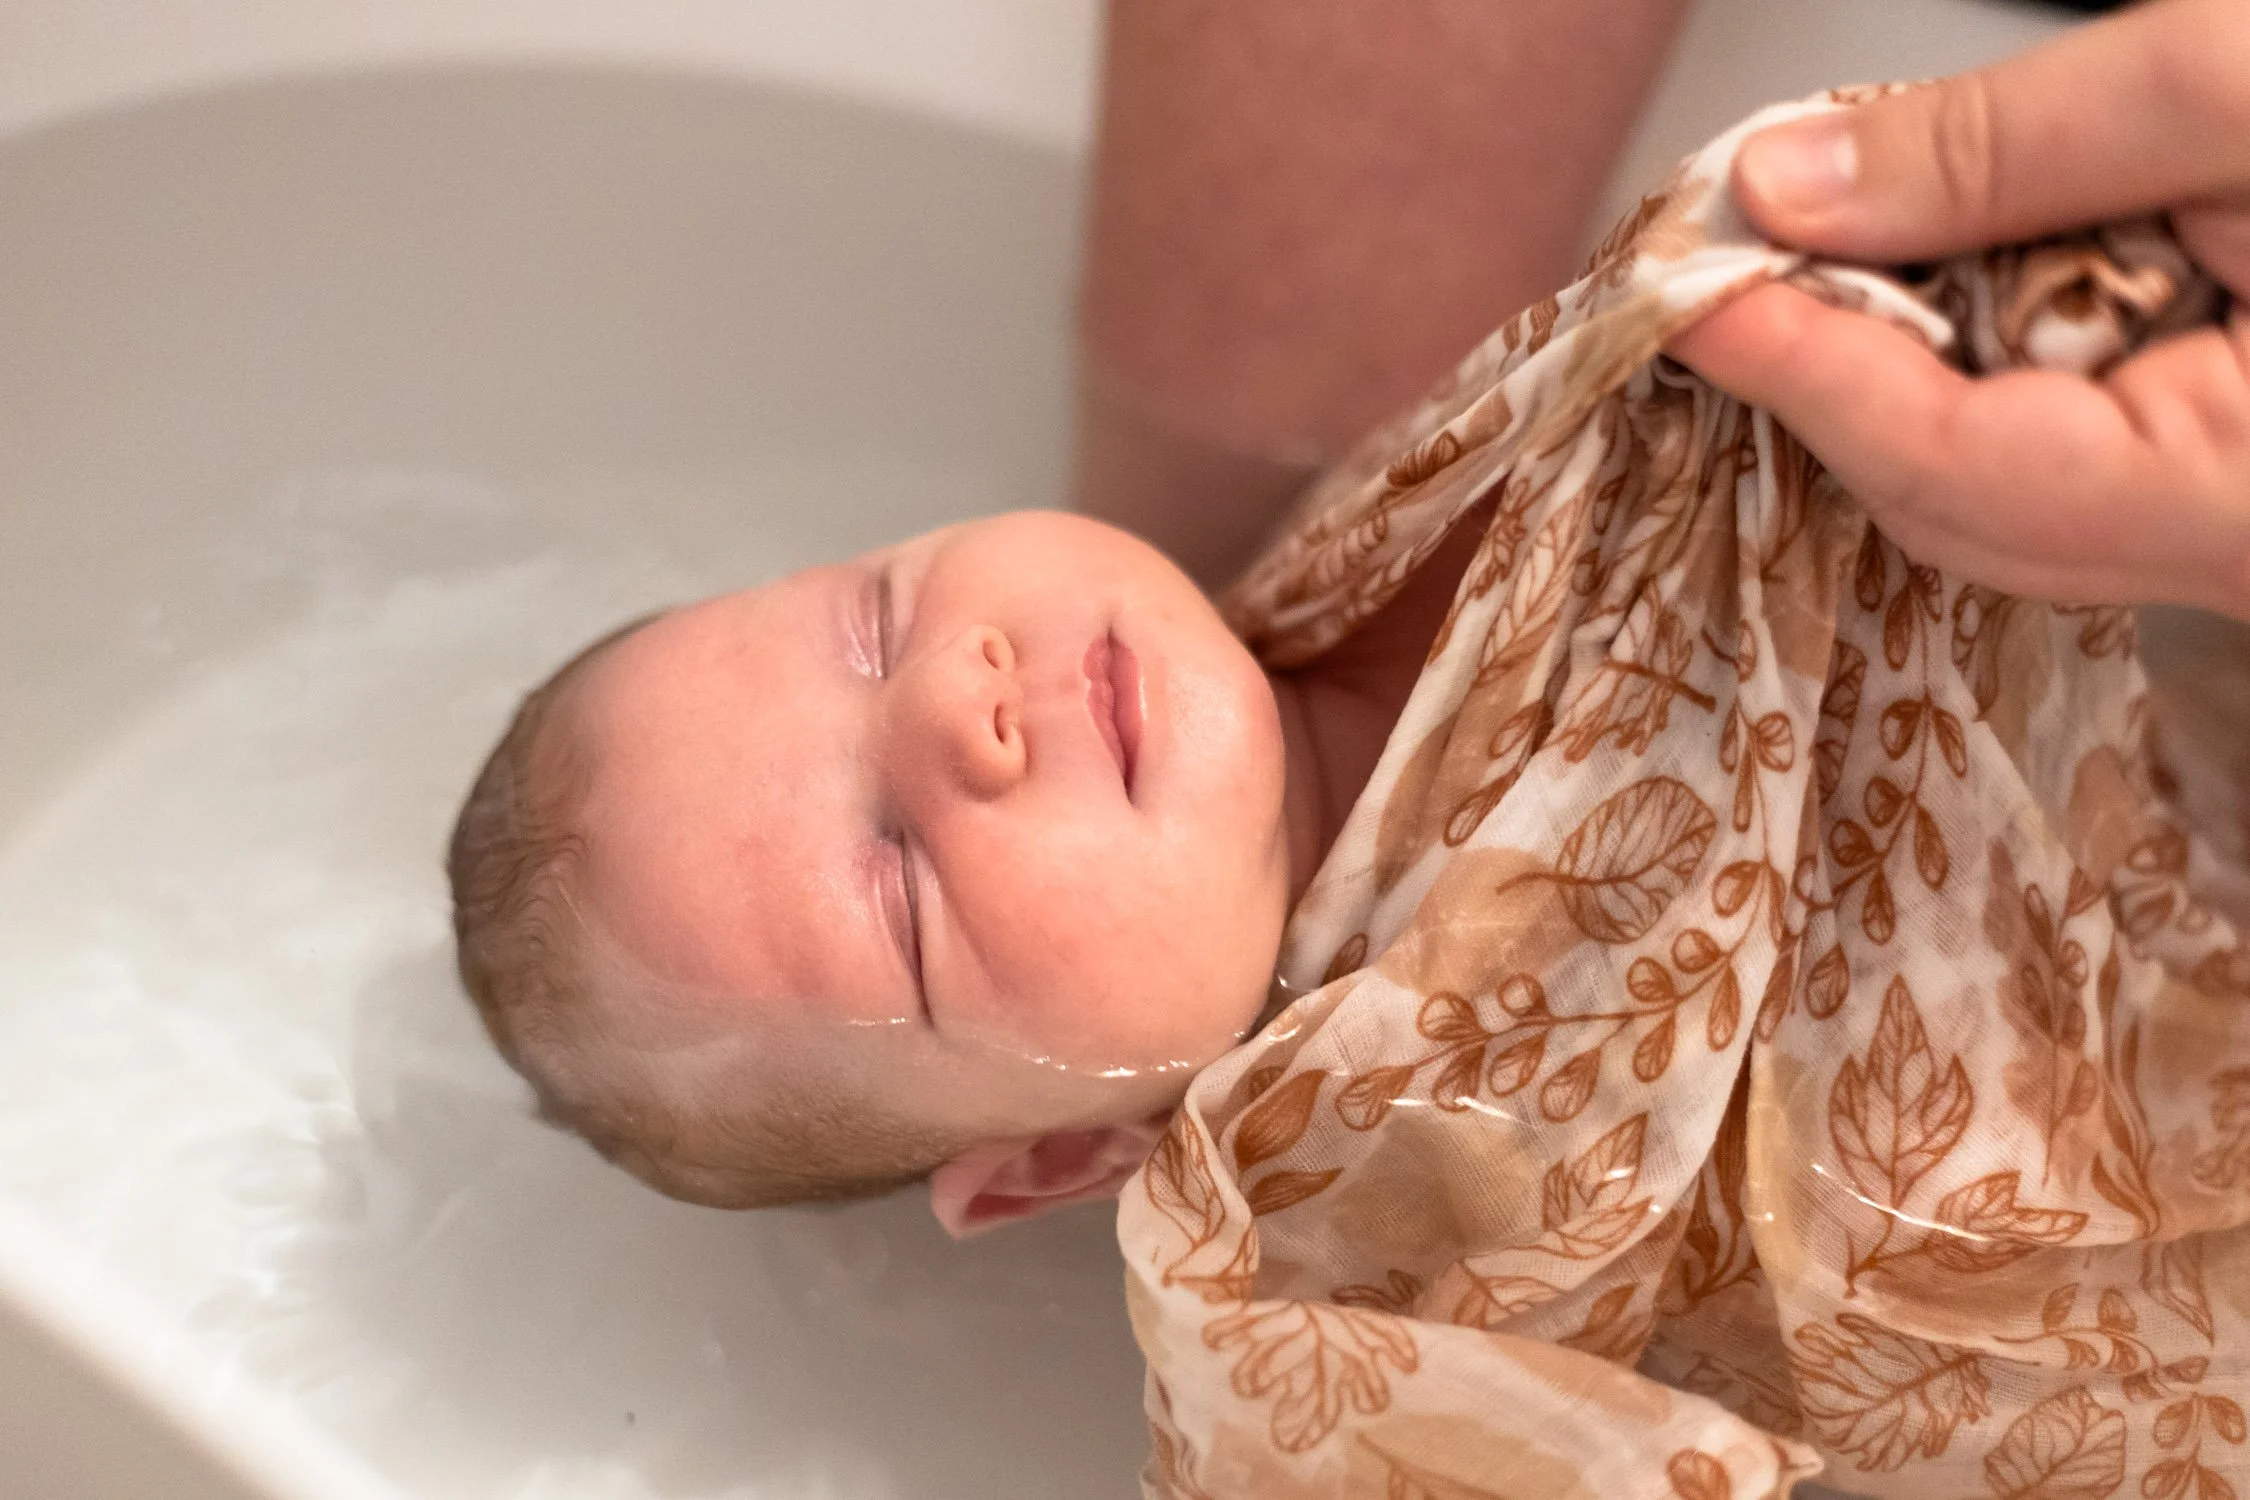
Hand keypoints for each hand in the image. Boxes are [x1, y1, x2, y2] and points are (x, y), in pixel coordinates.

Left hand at [1668, 0, 2249, 619]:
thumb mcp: (2246, 92)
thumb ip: (2014, 145)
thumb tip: (1789, 187)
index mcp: (2249, 489)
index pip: (1954, 463)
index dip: (1795, 372)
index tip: (1678, 289)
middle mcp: (2229, 543)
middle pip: (1945, 494)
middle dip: (1824, 372)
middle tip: (1726, 254)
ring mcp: (2223, 521)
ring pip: (1982, 482)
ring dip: (1885, 368)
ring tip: (1822, 249)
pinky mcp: (2214, 476)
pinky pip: (2046, 452)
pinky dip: (1966, 365)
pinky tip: (1939, 275)